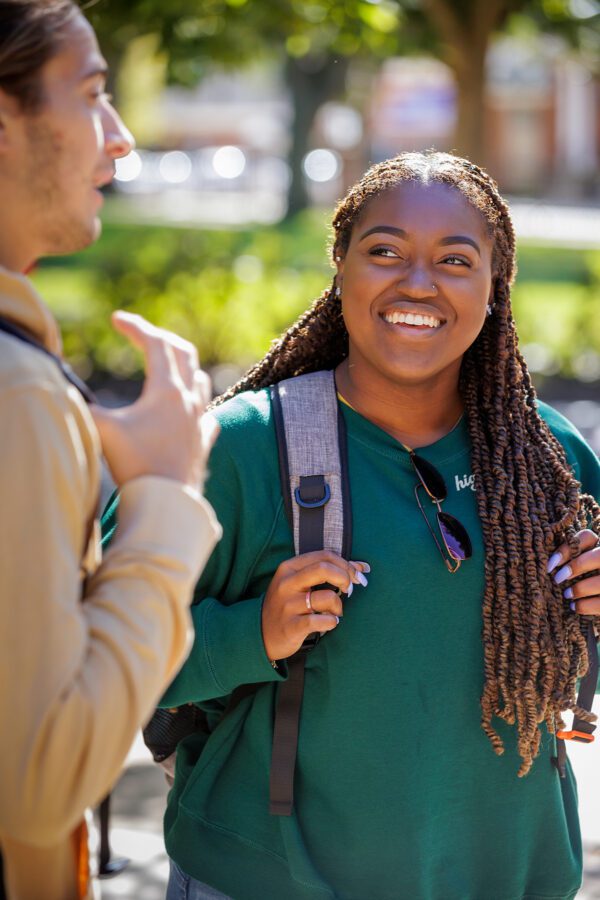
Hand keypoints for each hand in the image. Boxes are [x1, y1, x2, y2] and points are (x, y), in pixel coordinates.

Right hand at [90, 312, 217, 493]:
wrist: (167, 502)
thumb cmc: (136, 464)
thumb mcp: (103, 428)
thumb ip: (85, 405)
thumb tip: (72, 393)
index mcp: (167, 390)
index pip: (155, 344)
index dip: (135, 327)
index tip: (116, 319)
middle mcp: (189, 400)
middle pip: (184, 353)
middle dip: (161, 338)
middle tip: (142, 335)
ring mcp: (200, 420)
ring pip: (200, 379)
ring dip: (183, 365)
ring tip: (167, 365)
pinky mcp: (204, 441)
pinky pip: (206, 411)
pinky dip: (195, 401)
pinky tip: (189, 408)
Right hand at [261, 550, 369, 660]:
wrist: (260, 634)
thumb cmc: (287, 605)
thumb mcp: (300, 583)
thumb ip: (328, 571)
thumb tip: (362, 567)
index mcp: (289, 568)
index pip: (324, 555)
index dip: (346, 564)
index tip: (357, 575)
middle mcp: (287, 583)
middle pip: (324, 568)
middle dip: (345, 577)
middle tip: (350, 590)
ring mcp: (288, 605)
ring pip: (327, 597)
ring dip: (339, 607)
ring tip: (334, 613)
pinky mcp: (291, 626)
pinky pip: (322, 621)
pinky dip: (331, 622)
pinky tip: (328, 623)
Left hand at [548, 529, 599, 614]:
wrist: (597, 593)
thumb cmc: (581, 577)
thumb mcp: (577, 565)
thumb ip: (568, 560)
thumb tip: (546, 566)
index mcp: (599, 546)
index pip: (586, 537)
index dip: (567, 549)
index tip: (550, 564)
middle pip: (598, 556)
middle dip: (576, 567)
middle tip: (557, 579)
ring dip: (580, 589)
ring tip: (566, 594)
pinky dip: (585, 606)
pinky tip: (574, 606)